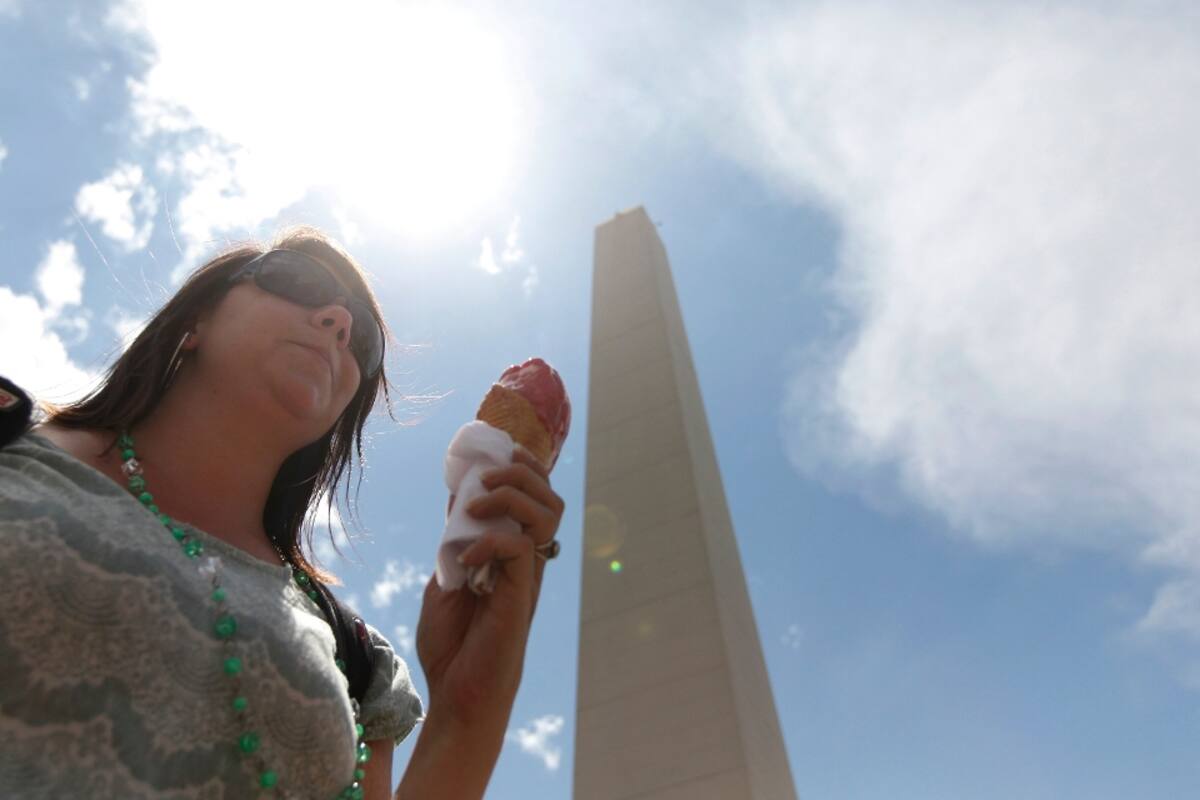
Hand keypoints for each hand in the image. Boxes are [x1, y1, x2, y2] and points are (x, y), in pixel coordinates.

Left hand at [415, 446, 564, 726]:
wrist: (456, 694)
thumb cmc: (453, 645)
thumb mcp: (445, 578)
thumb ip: (455, 542)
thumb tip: (454, 500)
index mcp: (513, 553)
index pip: (536, 496)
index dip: (523, 467)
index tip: (493, 455)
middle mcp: (528, 560)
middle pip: (550, 496)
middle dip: (522, 472)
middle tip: (485, 479)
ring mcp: (527, 576)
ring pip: (547, 513)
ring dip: (512, 495)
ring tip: (477, 506)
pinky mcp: (520, 593)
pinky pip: (517, 547)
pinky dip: (488, 540)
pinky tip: (464, 558)